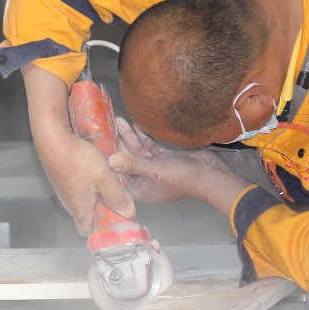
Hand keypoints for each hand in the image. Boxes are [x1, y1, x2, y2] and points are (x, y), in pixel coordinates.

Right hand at [39, 130, 134, 234]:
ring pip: (82, 197)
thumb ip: (117, 196)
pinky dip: (87, 182)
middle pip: (86, 213)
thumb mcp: (104, 177)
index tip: (113, 221)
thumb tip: (128, 212)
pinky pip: (77, 185)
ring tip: (108, 180)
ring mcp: (63, 189)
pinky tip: (95, 168)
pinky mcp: (60, 177)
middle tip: (116, 197)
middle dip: (101, 208)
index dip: (99, 229)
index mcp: (80, 209)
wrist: (52, 138)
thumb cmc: (78, 160)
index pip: (87, 230)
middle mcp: (69, 202)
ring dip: (95, 193)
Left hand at [110, 118, 250, 213]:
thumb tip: (110, 160)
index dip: (106, 162)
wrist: (213, 174)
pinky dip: (143, 137)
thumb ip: (133, 165)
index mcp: (140, 189)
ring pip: (137, 151)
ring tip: (117, 120)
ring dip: (129, 137)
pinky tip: (135, 124)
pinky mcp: (164, 158)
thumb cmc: (184, 178)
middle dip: (116, 145)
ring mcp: (154, 168)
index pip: (117, 176)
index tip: (96, 147)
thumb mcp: (155, 172)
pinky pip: (149, 147)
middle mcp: (144, 180)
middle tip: (104, 127)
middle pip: (126, 161)